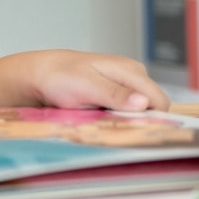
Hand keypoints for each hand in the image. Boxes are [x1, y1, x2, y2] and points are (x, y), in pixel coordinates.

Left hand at [6, 49, 170, 111]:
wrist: (39, 74)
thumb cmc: (59, 76)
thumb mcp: (86, 86)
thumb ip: (114, 94)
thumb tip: (143, 102)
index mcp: (131, 71)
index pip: (159, 101)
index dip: (151, 117)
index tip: (130, 128)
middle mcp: (132, 77)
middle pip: (152, 107)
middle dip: (137, 120)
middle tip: (109, 123)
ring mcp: (124, 86)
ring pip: (138, 111)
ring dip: (125, 120)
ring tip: (100, 118)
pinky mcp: (114, 95)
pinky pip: (125, 111)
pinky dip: (116, 118)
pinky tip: (98, 117)